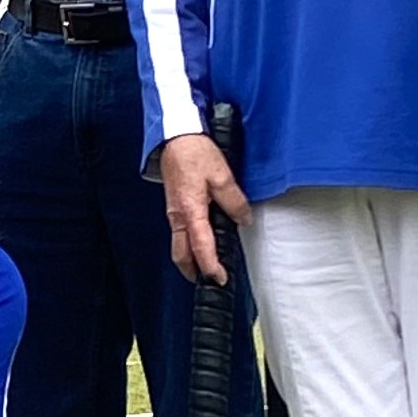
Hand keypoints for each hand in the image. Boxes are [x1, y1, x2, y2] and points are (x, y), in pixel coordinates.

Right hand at [158, 129, 248, 286]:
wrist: (175, 136)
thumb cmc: (195, 153)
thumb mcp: (221, 175)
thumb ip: (234, 201)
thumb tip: (243, 219)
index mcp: (190, 212)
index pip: (200, 248)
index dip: (211, 266)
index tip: (221, 279)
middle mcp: (178, 216)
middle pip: (181, 254)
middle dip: (193, 271)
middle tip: (209, 281)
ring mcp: (173, 212)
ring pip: (178, 245)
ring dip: (190, 259)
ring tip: (205, 266)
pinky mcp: (174, 205)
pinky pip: (179, 232)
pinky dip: (189, 243)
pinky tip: (200, 241)